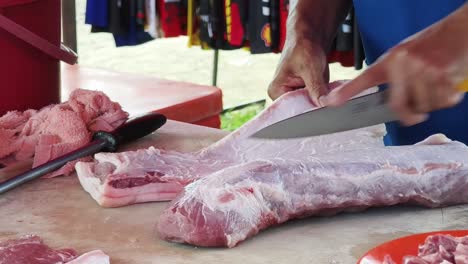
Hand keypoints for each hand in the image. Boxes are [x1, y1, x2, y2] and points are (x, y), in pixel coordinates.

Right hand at [268, 39, 329, 105]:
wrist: (310, 36)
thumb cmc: (303, 47)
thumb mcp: (311, 69)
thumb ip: (317, 89)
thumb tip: (325, 104)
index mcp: (276, 91)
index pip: (291, 110)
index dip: (307, 110)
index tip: (319, 108)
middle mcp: (282, 95)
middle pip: (301, 109)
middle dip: (314, 104)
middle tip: (325, 98)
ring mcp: (294, 94)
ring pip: (310, 105)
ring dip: (320, 100)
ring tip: (323, 89)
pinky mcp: (305, 92)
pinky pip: (315, 100)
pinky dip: (322, 95)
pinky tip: (325, 88)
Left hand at [321, 4, 467, 125]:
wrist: (458, 31)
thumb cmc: (429, 45)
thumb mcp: (402, 56)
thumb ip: (391, 77)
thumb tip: (386, 105)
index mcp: (389, 61)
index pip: (363, 80)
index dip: (347, 93)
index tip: (329, 103)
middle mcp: (403, 65)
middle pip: (399, 106)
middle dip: (409, 116)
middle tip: (415, 114)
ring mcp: (423, 69)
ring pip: (423, 106)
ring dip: (432, 104)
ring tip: (435, 87)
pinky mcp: (443, 74)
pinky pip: (442, 101)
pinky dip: (448, 99)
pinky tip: (447, 85)